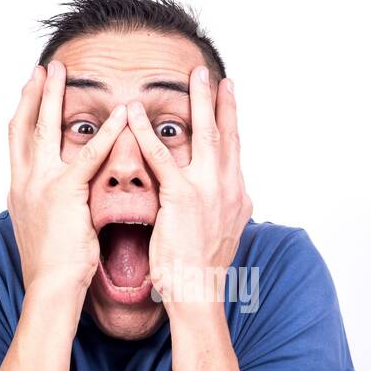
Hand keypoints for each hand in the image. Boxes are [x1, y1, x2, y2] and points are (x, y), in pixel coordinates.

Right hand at [7, 60, 126, 300]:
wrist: (49, 288)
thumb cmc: (53, 268)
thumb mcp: (46, 229)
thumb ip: (50, 206)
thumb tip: (59, 200)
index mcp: (19, 190)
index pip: (17, 142)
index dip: (24, 113)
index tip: (30, 89)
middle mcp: (24, 182)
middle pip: (23, 125)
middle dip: (33, 94)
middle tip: (44, 68)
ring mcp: (40, 185)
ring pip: (44, 129)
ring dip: (55, 98)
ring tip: (65, 75)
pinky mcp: (63, 193)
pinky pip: (87, 156)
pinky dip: (103, 133)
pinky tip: (117, 115)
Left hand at [127, 66, 252, 312]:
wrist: (198, 293)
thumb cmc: (202, 272)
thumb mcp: (220, 235)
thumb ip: (222, 212)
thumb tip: (225, 204)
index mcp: (236, 197)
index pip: (235, 152)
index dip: (232, 123)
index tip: (229, 99)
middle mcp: (229, 189)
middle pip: (228, 135)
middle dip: (223, 103)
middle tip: (217, 77)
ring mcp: (209, 191)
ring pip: (206, 135)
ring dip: (198, 102)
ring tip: (192, 77)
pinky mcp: (183, 198)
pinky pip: (162, 157)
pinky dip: (147, 132)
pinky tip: (134, 114)